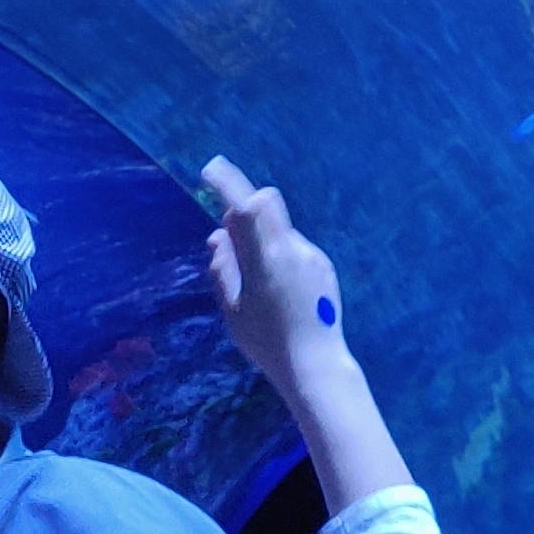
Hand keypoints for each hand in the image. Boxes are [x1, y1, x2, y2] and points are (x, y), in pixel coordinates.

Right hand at [198, 156, 344, 381]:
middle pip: (266, 203)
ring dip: (262, 240)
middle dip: (245, 208)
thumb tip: (218, 237)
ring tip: (258, 285)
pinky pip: (294, 248)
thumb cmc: (266, 342)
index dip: (227, 184)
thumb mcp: (233, 310)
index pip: (246, 207)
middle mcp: (291, 250)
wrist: (315, 363)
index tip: (210, 171)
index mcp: (264, 261)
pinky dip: (279, 256)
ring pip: (278, 229)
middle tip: (230, 237)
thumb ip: (223, 268)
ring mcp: (311, 255)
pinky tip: (279, 292)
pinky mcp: (323, 265)